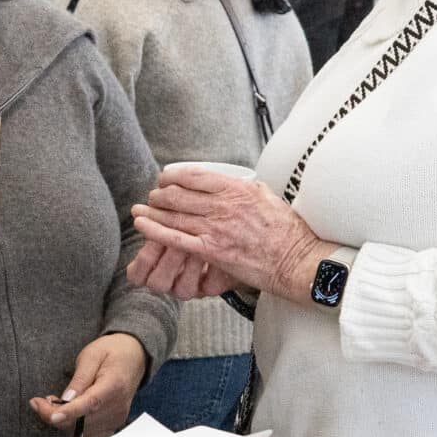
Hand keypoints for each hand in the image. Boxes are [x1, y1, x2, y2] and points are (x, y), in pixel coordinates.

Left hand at [29, 333, 145, 436]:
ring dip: (62, 421)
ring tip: (53, 403)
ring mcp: (116, 417)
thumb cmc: (112, 352)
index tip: (50, 415)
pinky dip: (73, 426)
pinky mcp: (113, 423)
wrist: (134, 357)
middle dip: (54, 415)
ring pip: (81, 430)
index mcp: (114, 385)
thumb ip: (79, 378)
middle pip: (81, 421)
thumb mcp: (91, 355)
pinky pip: (88, 434)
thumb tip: (66, 398)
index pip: (90, 403)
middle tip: (38, 402)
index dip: (69, 412)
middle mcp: (117, 406)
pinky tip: (66, 413)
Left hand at [131, 165, 327, 300]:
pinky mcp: (212, 251)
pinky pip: (175, 238)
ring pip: (173, 214)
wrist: (294, 261)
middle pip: (178, 194)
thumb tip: (229, 182)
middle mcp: (223, 206)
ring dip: (153, 210)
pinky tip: (142, 225)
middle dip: (160, 193)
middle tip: (154, 196)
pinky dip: (154, 230)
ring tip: (142, 209)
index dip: (173, 175)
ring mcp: (216, 228)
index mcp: (237, 189)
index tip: (166, 178)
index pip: (194, 175)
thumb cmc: (286, 232)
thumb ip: (244, 188)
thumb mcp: (267, 197)